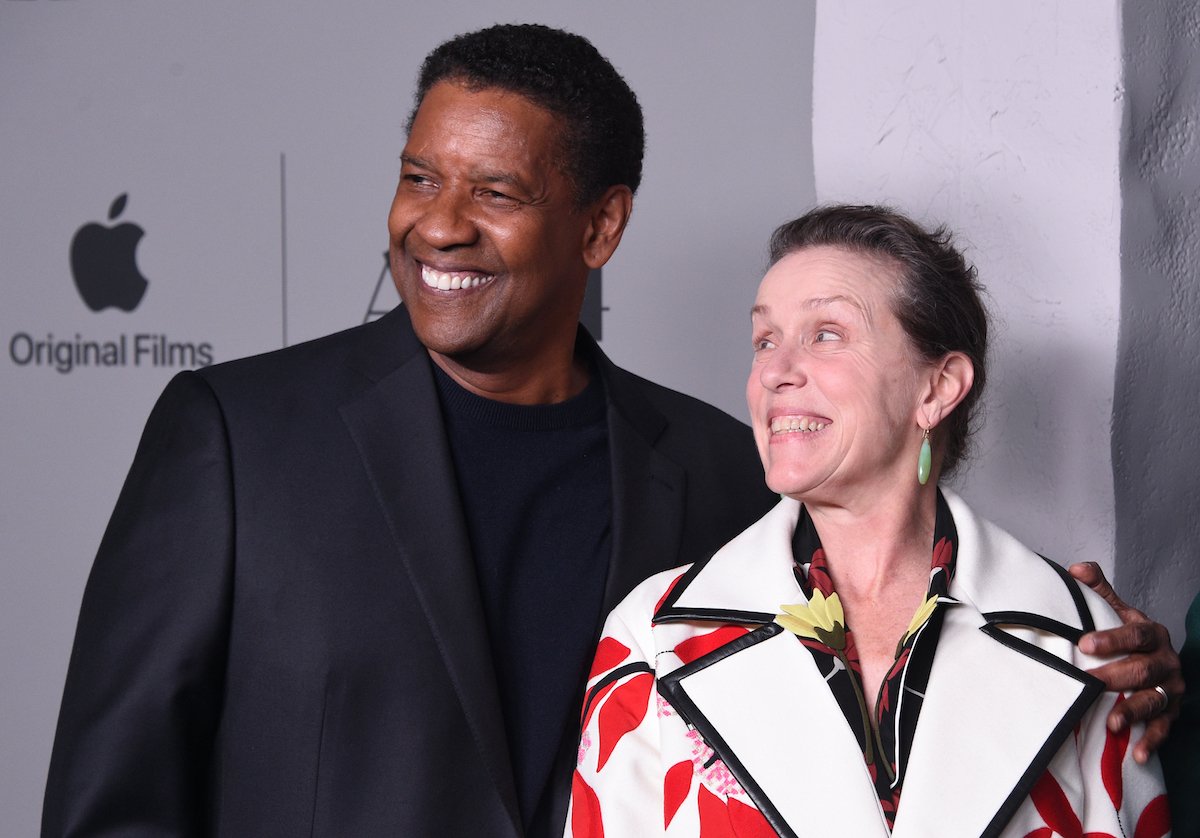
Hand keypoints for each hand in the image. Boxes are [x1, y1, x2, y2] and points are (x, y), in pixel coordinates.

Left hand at [1069, 561, 1183, 762]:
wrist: (1159, 659)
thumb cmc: (1130, 636)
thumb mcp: (1117, 611)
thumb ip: (1099, 590)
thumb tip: (1077, 569)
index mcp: (1153, 634)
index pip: (1137, 634)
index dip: (1113, 638)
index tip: (1085, 644)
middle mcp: (1166, 662)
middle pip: (1143, 669)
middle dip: (1115, 677)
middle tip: (1090, 682)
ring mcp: (1171, 689)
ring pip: (1154, 700)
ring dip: (1133, 712)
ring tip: (1112, 722)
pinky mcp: (1172, 712)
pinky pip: (1164, 728)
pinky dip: (1152, 741)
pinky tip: (1138, 753)